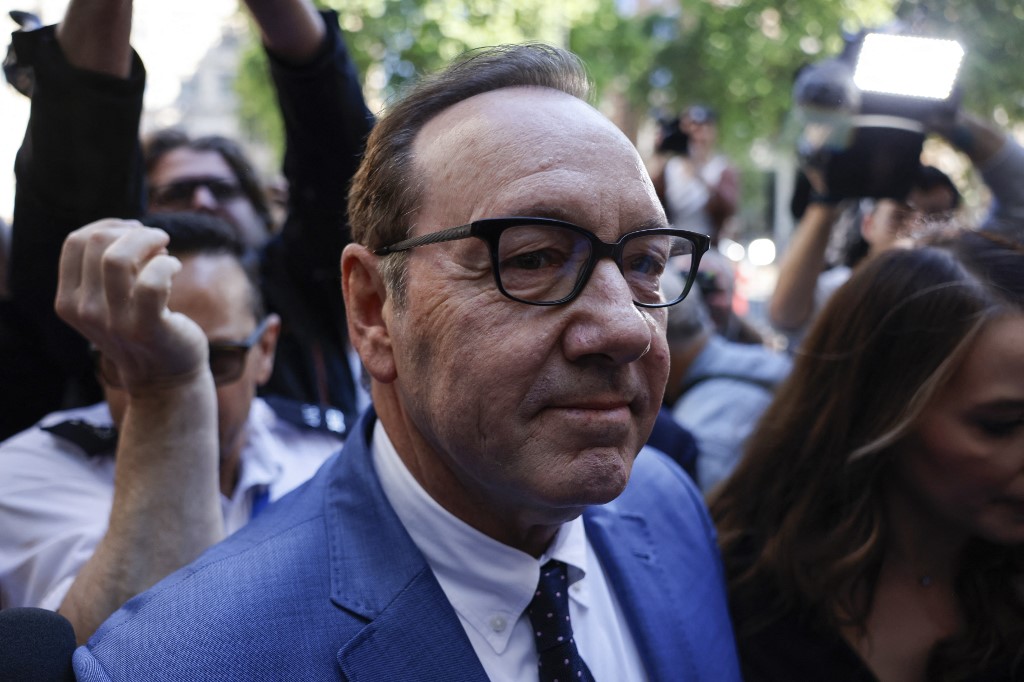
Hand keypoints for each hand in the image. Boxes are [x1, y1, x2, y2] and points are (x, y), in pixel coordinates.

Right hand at [55, 219, 208, 392]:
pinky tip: (175, 267)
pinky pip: (153, 280)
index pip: (75, 241)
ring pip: (118, 257)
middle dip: (134, 231)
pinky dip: (167, 264)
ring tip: (166, 250)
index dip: (109, 225)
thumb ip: (104, 267)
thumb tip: (127, 227)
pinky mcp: (146, 328)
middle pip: (98, 242)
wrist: (165, 376)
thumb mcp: (109, 299)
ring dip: (149, 240)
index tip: (134, 232)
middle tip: (157, 243)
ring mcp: (113, 322)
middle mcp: (85, 311)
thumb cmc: (141, 327)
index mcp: (69, 300)